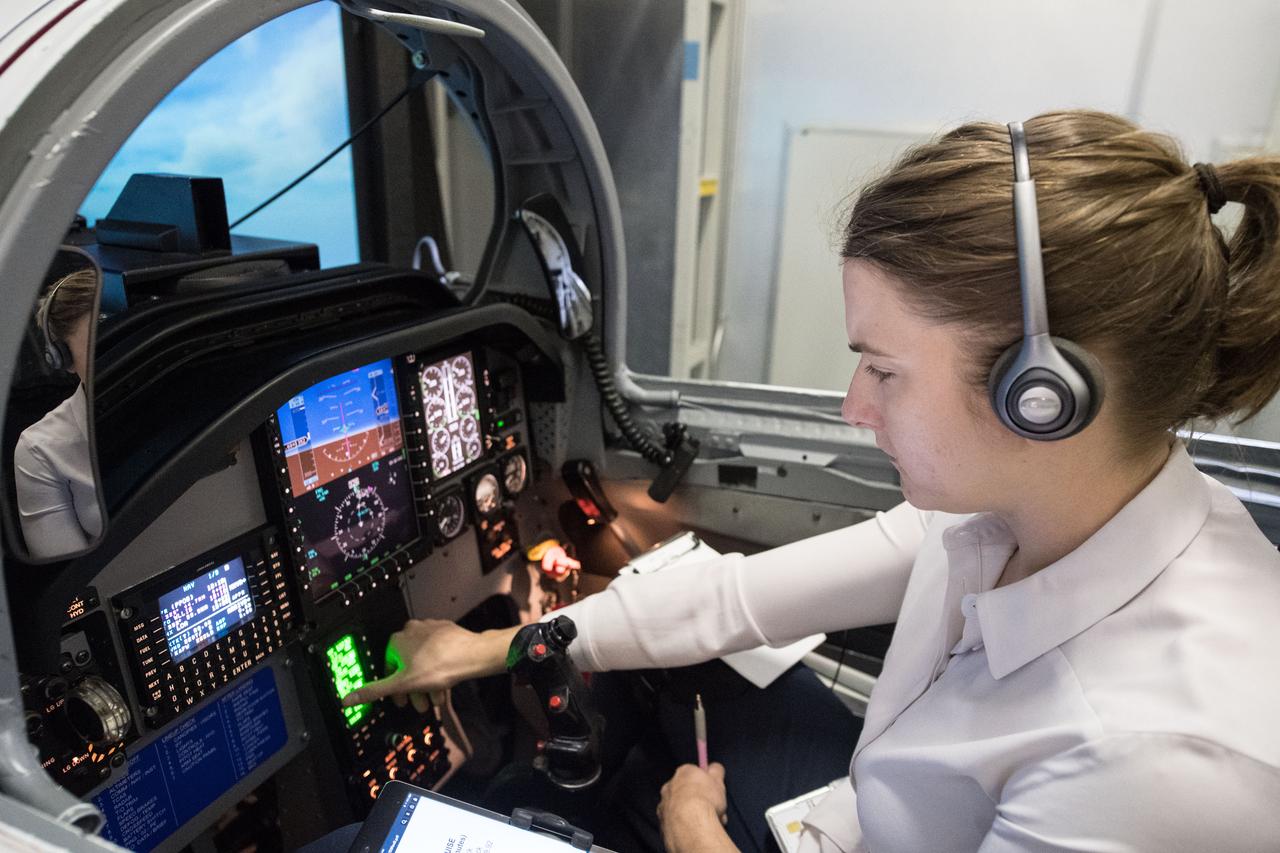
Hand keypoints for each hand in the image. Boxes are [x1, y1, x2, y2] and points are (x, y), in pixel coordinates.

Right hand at [340, 619, 515, 712]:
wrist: (472, 654)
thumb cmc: (440, 666)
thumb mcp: (402, 684)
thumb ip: (374, 691)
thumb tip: (348, 699)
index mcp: (396, 641)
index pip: (388, 669)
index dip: (395, 689)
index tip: (402, 701)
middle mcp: (411, 630)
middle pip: (407, 666)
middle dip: (415, 689)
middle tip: (421, 703)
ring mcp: (430, 628)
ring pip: (423, 660)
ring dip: (428, 681)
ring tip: (436, 696)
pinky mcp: (446, 630)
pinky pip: (437, 652)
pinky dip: (439, 667)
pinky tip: (446, 680)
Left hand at [658, 763, 734, 852]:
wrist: (691, 824)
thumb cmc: (705, 800)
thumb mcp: (718, 780)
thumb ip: (716, 771)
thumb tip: (715, 767)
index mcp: (683, 773)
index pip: (694, 775)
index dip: (706, 785)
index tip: (714, 793)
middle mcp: (669, 787)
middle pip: (687, 793)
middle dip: (700, 802)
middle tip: (714, 811)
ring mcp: (664, 806)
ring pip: (681, 810)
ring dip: (694, 815)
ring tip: (709, 823)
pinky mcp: (662, 825)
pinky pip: (676, 825)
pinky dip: (686, 827)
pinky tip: (697, 832)